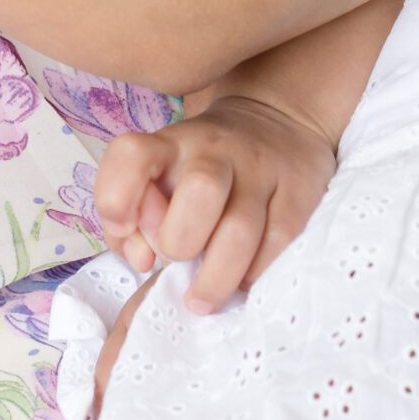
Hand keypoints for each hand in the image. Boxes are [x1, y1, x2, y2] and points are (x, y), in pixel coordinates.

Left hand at [92, 92, 338, 315]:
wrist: (280, 120)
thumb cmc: (201, 170)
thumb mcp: (161, 178)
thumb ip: (134, 223)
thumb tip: (143, 260)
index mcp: (171, 145)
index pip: (132, 154)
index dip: (118, 199)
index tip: (127, 229)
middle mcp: (216, 149)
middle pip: (199, 190)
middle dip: (178, 242)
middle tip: (178, 260)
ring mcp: (262, 167)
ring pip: (240, 230)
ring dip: (215, 279)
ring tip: (202, 299)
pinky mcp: (300, 192)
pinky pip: (278, 244)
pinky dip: (254, 274)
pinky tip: (243, 279)